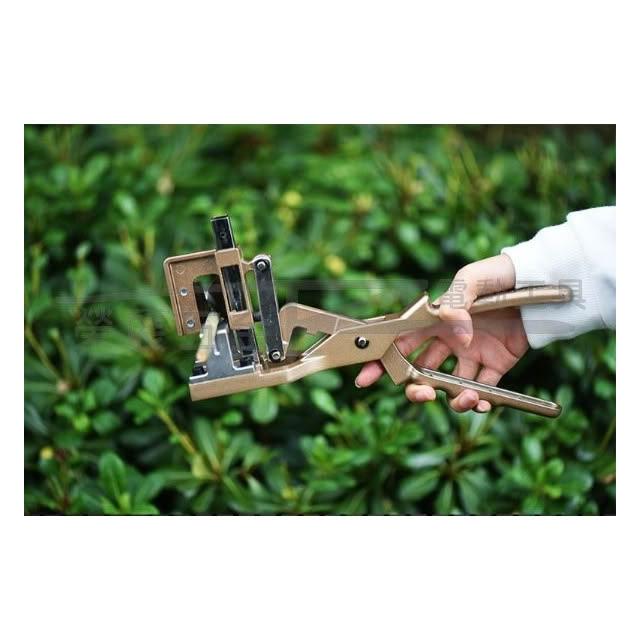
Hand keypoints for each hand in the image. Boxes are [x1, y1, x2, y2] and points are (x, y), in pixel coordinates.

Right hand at [355, 255, 528, 411]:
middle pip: (420, 371)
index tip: (365, 379)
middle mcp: (448, 339)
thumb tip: (458, 337)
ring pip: (450, 386)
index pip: (400, 342)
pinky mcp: (496, 364)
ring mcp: (471, 353)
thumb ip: (456, 304)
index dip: (381, 361)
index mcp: (434, 320)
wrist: (540, 282)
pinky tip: (481, 402)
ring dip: (452, 399)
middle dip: (415, 388)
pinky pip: (484, 389)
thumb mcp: (471, 279)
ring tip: (466, 398)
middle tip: (423, 394)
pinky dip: (481, 401)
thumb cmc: (499, 275)